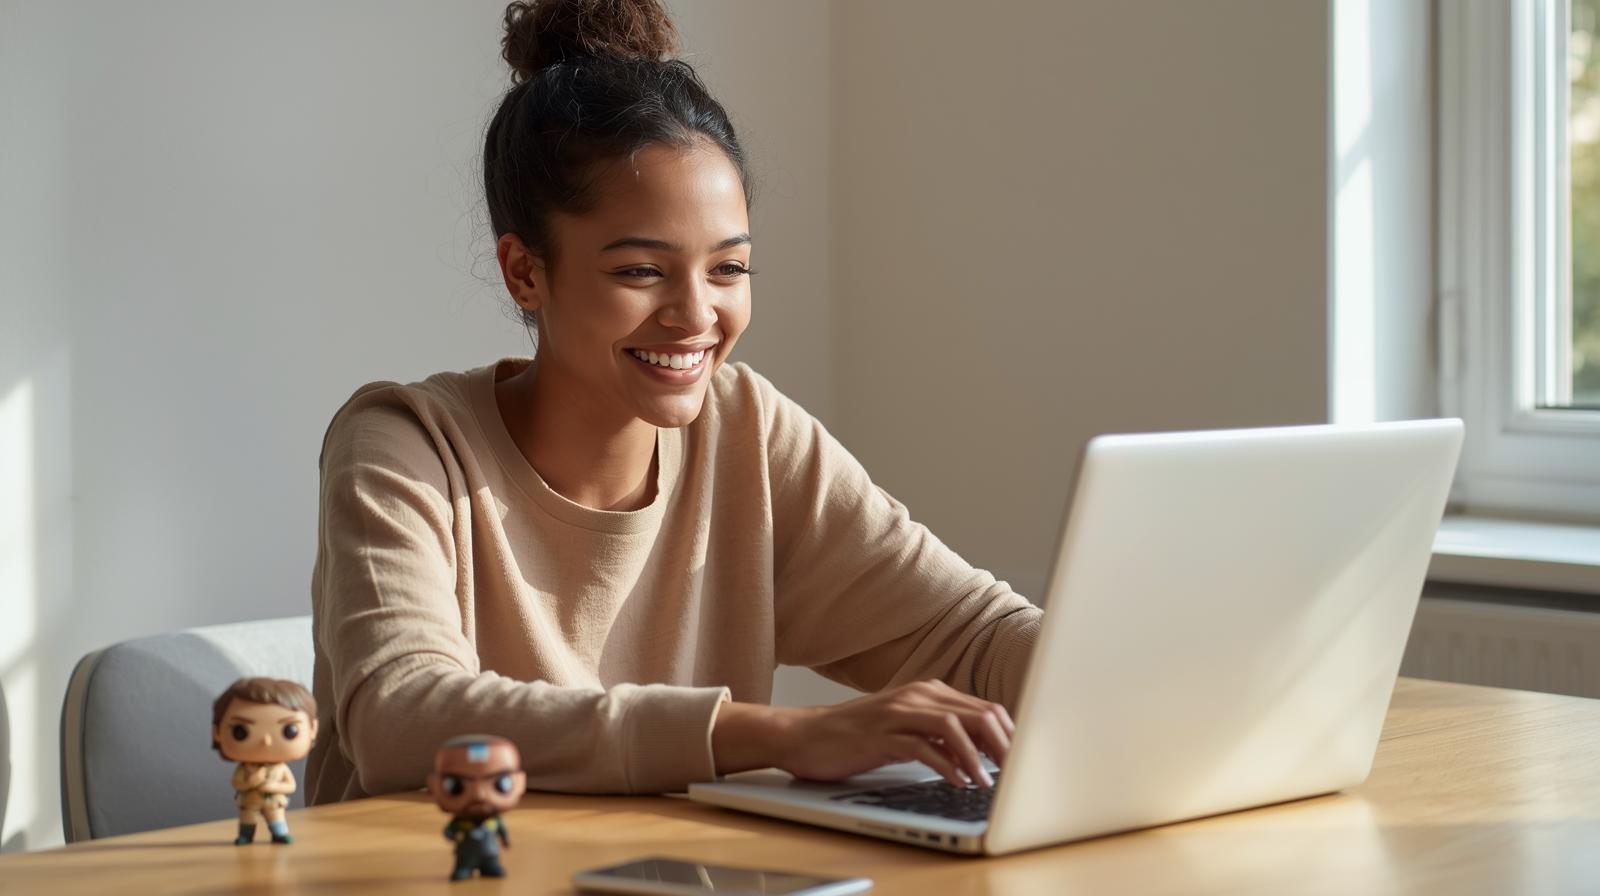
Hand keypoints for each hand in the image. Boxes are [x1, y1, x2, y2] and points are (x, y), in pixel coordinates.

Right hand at [713, 679, 1013, 787]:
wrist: (806, 735)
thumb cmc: (856, 737)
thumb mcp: (906, 730)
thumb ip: (941, 735)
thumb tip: (981, 755)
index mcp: (929, 692)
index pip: (985, 709)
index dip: (1009, 736)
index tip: (1023, 761)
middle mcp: (918, 696)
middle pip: (978, 715)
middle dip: (1003, 746)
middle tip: (1015, 774)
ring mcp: (899, 712)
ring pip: (955, 727)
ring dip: (977, 757)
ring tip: (986, 783)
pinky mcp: (881, 733)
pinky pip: (923, 746)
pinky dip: (946, 764)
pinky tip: (956, 781)